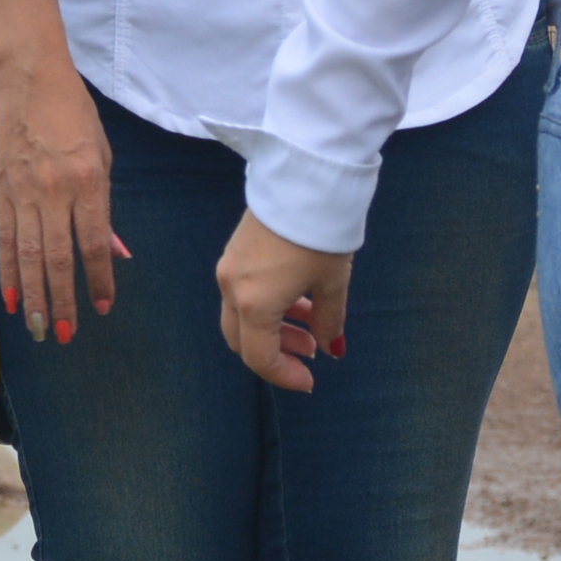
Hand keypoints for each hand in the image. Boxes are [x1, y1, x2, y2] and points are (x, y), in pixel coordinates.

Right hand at [0, 38, 123, 347]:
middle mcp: (53, 190)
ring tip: (41, 329)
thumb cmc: (74, 114)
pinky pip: (3, 239)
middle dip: (62, 300)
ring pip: (26, 256)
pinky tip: (12, 299)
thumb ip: (105, 209)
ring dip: (34, 298)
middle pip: (56, 258)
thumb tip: (114, 254)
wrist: (29, 78)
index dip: (97, 279)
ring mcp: (22, 192)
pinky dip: (7, 273)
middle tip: (67, 335)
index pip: (92, 243)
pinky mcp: (0, 191)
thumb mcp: (103, 156)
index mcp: (87, 180)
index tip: (103, 307)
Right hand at [214, 211, 353, 392]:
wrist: (302, 178)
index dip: (285, 376)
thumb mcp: (332, 283)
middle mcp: (232, 289)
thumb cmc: (320, 235)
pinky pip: (243, 292)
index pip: (260, 358)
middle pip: (242, 340)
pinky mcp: (235, 250)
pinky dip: (267, 305)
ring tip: (312, 323)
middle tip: (311, 352)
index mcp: (254, 304)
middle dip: (276, 353)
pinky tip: (298, 297)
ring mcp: (229, 267)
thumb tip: (331, 346)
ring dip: (274, 328)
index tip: (311, 381)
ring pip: (242, 315)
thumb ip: (328, 321)